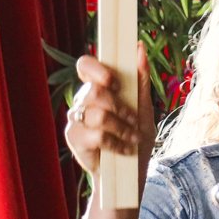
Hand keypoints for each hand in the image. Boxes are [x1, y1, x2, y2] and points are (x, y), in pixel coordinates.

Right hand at [63, 53, 155, 176]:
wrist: (130, 172)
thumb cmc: (135, 136)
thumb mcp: (145, 107)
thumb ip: (141, 78)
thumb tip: (138, 47)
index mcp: (98, 86)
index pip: (85, 65)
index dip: (97, 69)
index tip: (114, 82)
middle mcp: (83, 99)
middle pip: (93, 91)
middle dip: (119, 106)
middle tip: (133, 119)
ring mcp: (76, 118)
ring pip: (97, 114)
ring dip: (122, 127)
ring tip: (132, 137)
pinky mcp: (74, 138)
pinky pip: (95, 135)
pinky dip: (116, 143)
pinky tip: (123, 149)